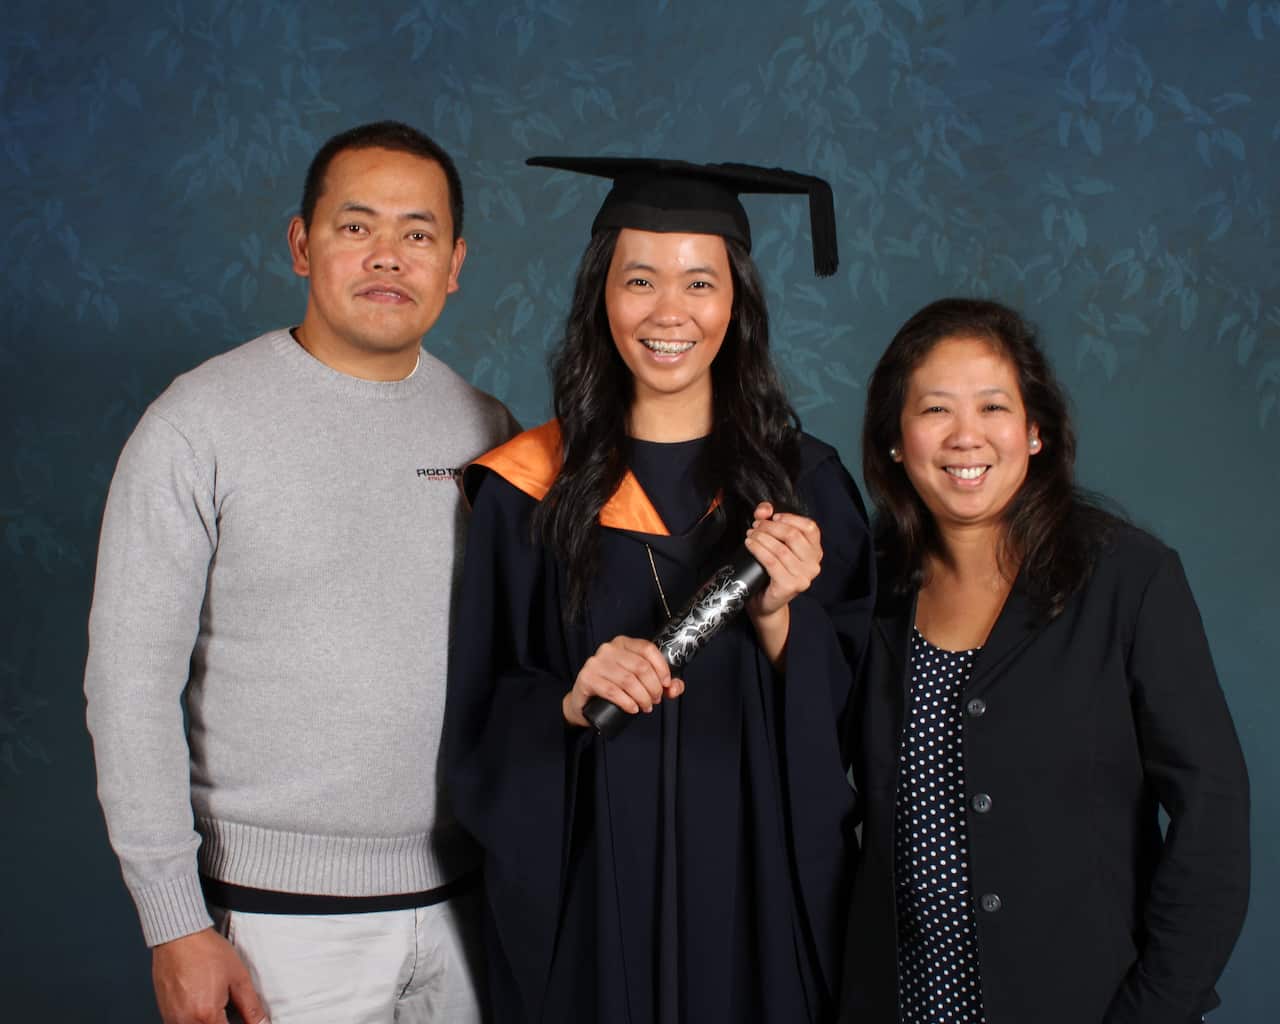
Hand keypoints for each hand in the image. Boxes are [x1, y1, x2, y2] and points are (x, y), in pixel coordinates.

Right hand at [152, 928, 268, 1023]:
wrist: (179, 937)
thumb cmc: (206, 952)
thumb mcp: (238, 977)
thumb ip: (251, 1007)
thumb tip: (262, 1023)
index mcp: (207, 1015)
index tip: (243, 1020)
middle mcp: (186, 1022)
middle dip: (222, 1023)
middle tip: (228, 1008)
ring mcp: (173, 1019)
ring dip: (209, 1022)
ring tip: (215, 1003)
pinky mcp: (165, 1014)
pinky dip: (195, 1020)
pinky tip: (202, 1004)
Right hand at [562, 635, 684, 726]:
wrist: (585, 702)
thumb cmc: (613, 687)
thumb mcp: (640, 682)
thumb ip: (662, 684)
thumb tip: (676, 687)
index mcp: (623, 643)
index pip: (648, 649)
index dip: (662, 668)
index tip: (667, 684)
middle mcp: (609, 649)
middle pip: (640, 667)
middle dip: (653, 687)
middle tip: (655, 700)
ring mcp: (596, 663)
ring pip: (628, 680)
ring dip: (642, 697)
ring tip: (646, 706)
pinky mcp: (587, 678)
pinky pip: (612, 691)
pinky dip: (626, 702)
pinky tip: (633, 708)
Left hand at [743, 502, 822, 664]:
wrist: (765, 603)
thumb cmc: (770, 572)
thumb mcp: (774, 543)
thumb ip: (770, 521)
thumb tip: (764, 509)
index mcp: (815, 552)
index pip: (810, 527)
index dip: (790, 518)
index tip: (772, 516)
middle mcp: (814, 565)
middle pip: (793, 536)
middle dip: (771, 527)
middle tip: (755, 526)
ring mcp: (804, 577)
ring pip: (781, 549)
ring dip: (762, 538)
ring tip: (750, 535)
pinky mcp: (790, 586)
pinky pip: (772, 561)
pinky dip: (758, 550)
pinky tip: (749, 545)